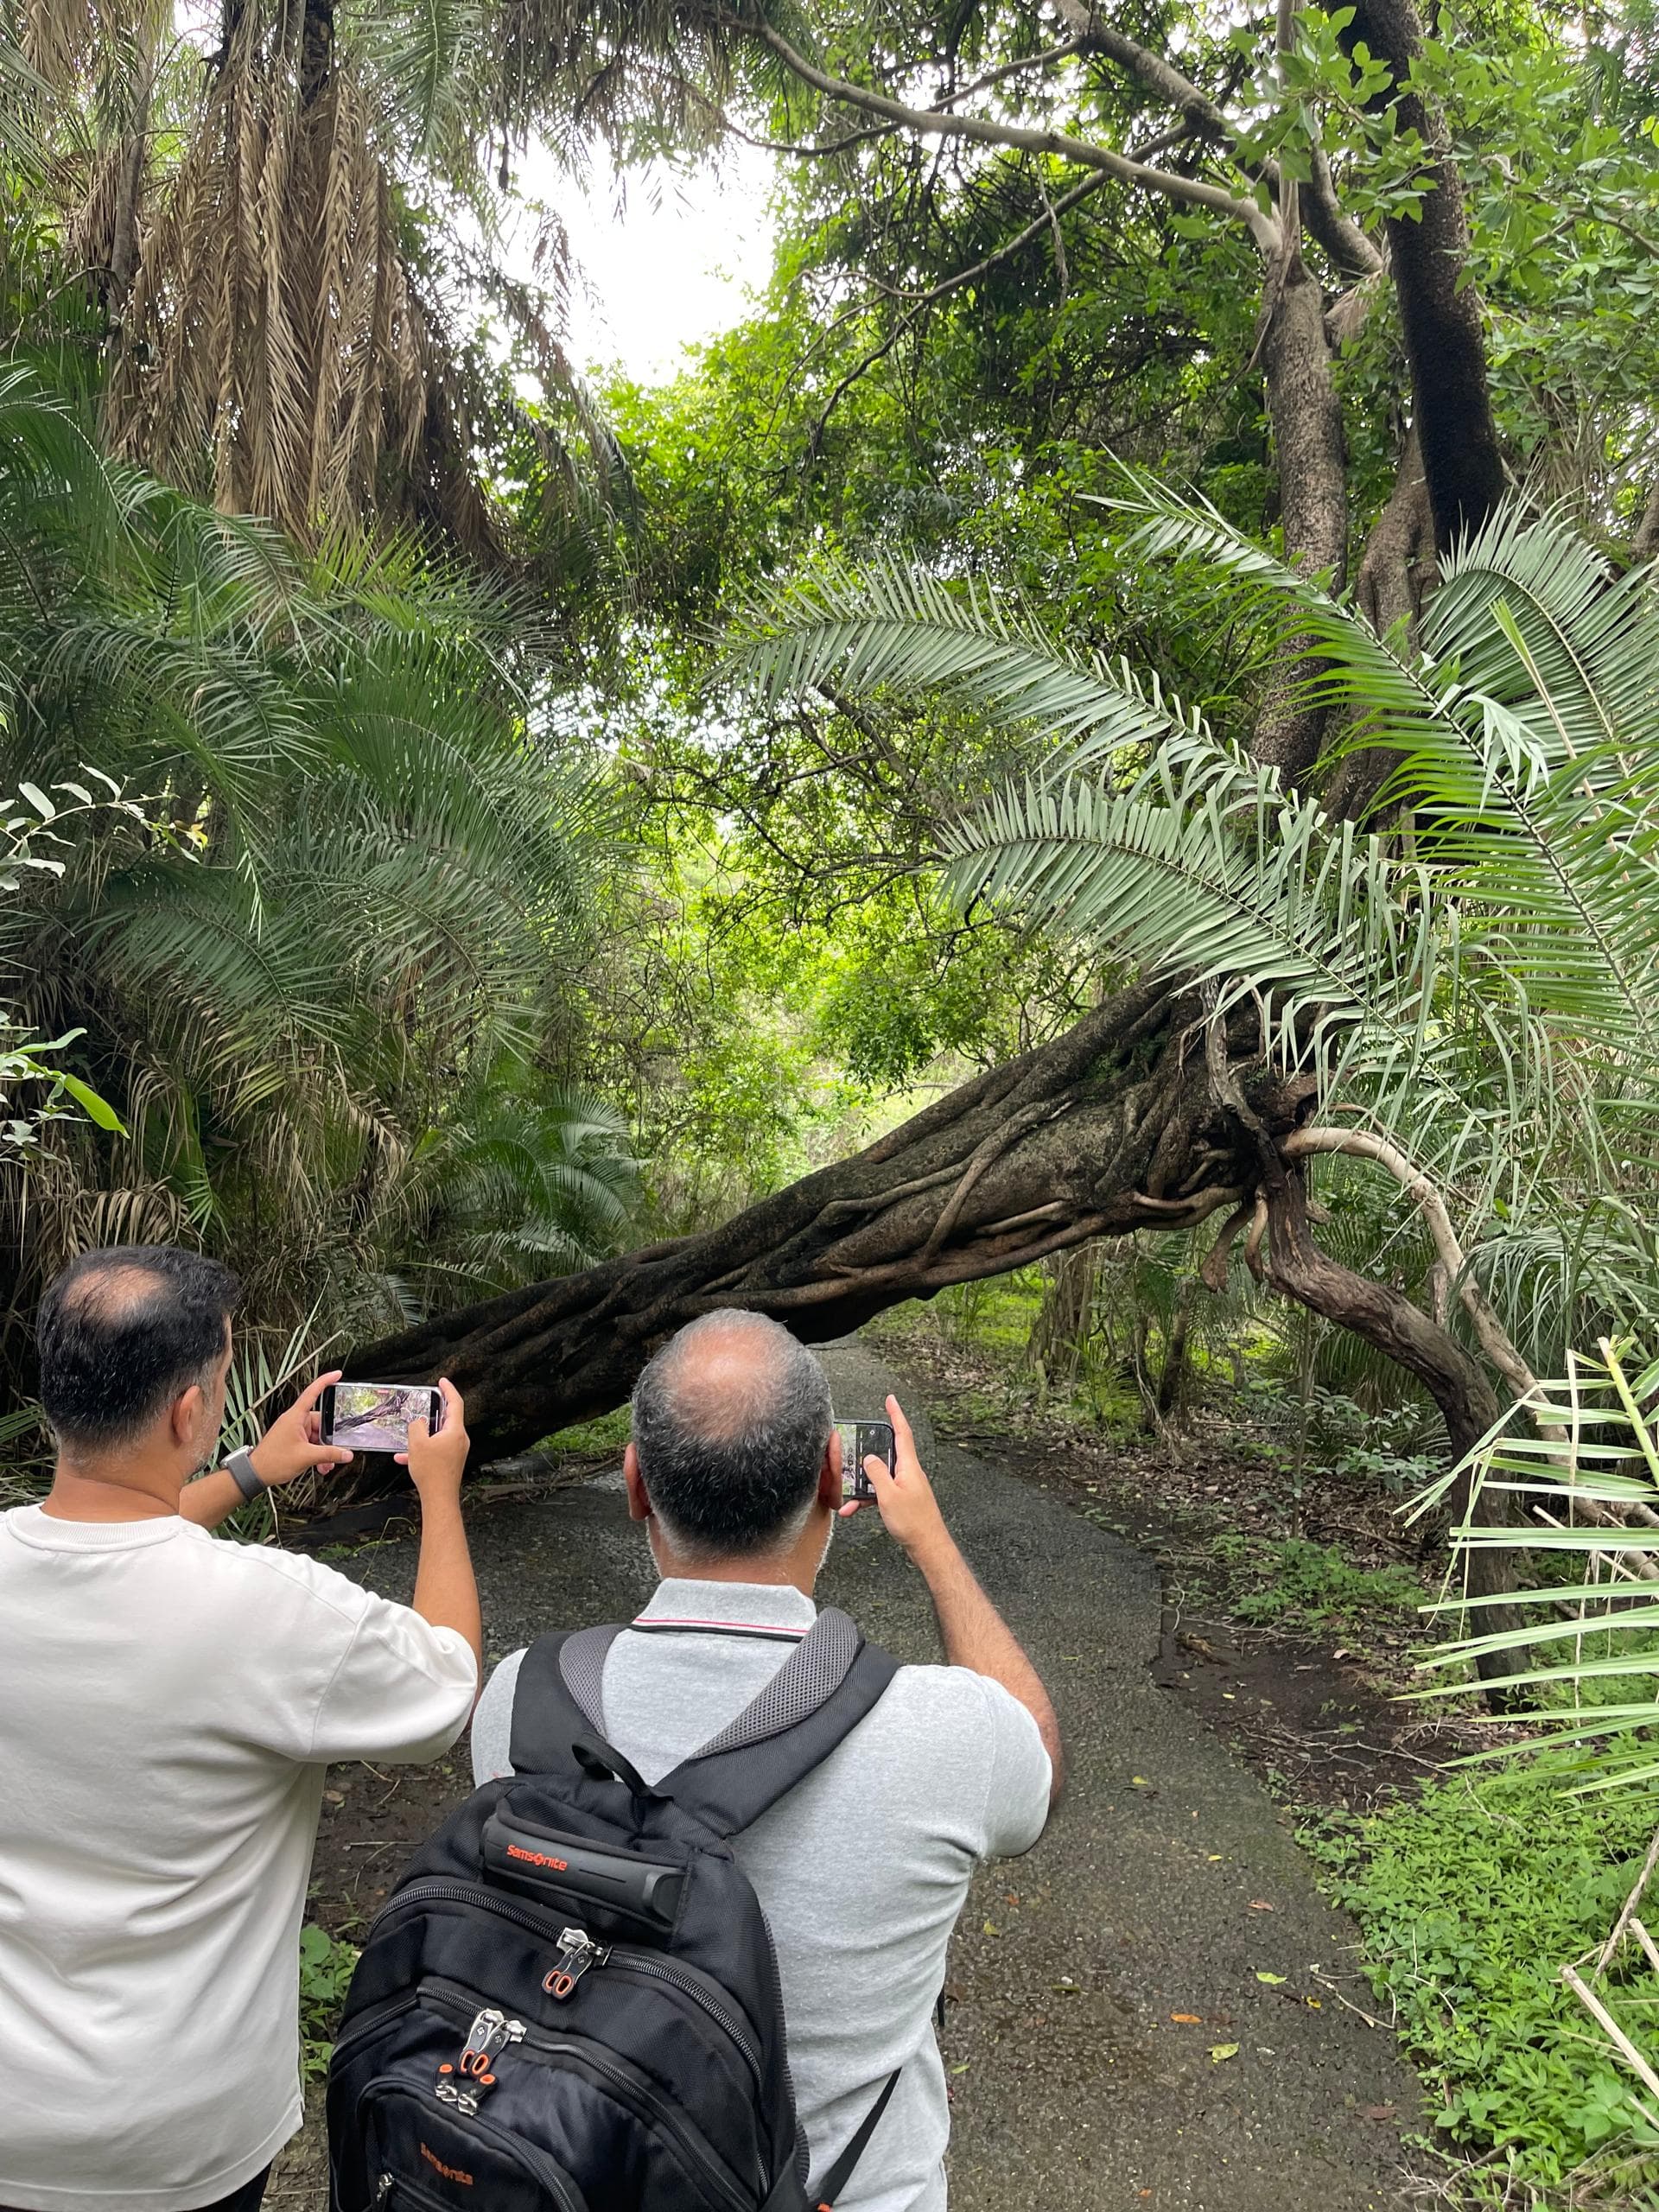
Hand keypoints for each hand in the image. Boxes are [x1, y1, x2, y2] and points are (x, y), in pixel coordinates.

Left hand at [248, 1370, 355, 1488]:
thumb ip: (329, 1454)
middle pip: (321, 1422)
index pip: (312, 1392)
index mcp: (295, 1417)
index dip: (325, 1381)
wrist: (255, 1473)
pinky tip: (320, 1464)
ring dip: (324, 1449)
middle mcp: (294, 1421)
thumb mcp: (306, 1457)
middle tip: (337, 1448)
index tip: (337, 1374)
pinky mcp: (292, 1441)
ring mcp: (293, 1431)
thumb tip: (346, 1453)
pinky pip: (311, 1443)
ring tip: (326, 1463)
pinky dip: (317, 1453)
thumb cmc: (271, 1461)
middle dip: (330, 1438)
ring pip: (317, 1435)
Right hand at [397, 1378, 468, 1504]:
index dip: (449, 1390)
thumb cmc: (431, 1472)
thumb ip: (416, 1427)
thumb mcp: (417, 1444)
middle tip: (427, 1402)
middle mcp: (459, 1440)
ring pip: (439, 1436)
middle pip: (448, 1419)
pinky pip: (436, 1450)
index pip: (455, 1403)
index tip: (442, 1381)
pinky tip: (403, 1458)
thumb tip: (418, 1422)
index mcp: (455, 1431)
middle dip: (435, 1412)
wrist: (439, 1499)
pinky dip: (422, 1450)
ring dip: (424, 1434)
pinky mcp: (451, 1462)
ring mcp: (456, 1451)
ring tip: (410, 1435)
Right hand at [839, 1394, 950, 1560]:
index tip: (890, 1399)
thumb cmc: (913, 1522)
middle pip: (887, 1454)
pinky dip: (867, 1500)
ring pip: (879, 1477)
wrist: (927, 1546)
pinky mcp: (902, 1500)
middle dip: (868, 1452)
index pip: (903, 1433)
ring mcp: (905, 1486)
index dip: (896, 1414)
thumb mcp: (888, 1495)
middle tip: (853, 1448)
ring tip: (846, 1498)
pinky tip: (854, 1509)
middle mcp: (908, 1473)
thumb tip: (869, 1458)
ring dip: (862, 1486)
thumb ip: (877, 1473)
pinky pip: (881, 1493)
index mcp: (909, 1466)